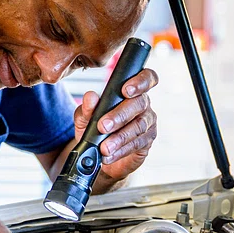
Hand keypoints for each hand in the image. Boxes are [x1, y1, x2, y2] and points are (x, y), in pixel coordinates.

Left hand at [74, 68, 158, 186]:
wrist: (99, 154)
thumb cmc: (96, 131)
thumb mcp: (85, 119)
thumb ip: (87, 108)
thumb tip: (90, 97)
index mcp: (131, 91)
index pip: (145, 78)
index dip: (140, 81)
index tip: (126, 90)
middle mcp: (143, 105)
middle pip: (139, 104)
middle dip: (120, 115)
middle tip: (103, 126)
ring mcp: (148, 123)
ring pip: (139, 126)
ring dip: (120, 137)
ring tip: (104, 147)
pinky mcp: (147, 142)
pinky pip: (137, 144)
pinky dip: (121, 150)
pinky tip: (110, 154)